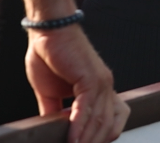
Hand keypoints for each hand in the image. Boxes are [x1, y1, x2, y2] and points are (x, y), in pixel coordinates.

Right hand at [25, 24, 128, 142]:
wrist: (47, 28)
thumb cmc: (49, 52)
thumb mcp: (50, 91)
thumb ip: (54, 111)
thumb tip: (53, 129)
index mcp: (100, 88)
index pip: (112, 120)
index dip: (102, 137)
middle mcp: (106, 86)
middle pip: (108, 125)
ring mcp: (100, 82)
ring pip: (99, 120)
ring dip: (86, 140)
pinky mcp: (90, 78)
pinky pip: (86, 109)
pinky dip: (78, 127)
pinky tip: (71, 139)